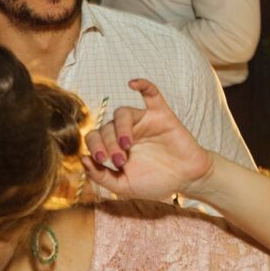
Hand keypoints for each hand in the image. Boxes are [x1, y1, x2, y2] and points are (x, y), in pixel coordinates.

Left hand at [81, 79, 214, 201]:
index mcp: (113, 145)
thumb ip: (101, 177)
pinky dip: (143, 85)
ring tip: (126, 144)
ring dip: (121, 127)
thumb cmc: (154, 182)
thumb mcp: (124, 186)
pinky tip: (132, 83)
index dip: (94, 147)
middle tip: (120, 161)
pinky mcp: (161, 115)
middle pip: (107, 127)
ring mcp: (143, 121)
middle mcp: (125, 130)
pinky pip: (151, 94)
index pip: (94, 137)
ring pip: (123, 112)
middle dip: (109, 144)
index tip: (102, 162)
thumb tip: (83, 160)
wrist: (186, 180)